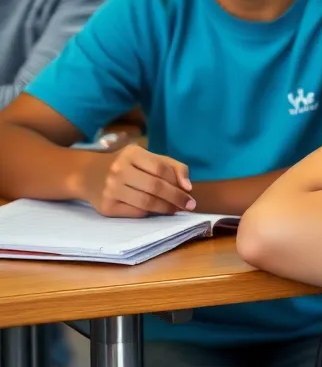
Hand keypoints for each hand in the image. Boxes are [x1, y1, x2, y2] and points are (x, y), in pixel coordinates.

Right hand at [80, 144, 194, 217]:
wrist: (87, 174)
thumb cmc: (126, 165)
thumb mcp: (147, 157)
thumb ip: (172, 166)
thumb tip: (188, 186)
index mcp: (132, 153)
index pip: (161, 168)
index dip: (178, 181)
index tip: (189, 191)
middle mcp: (119, 170)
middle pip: (155, 187)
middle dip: (176, 197)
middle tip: (189, 205)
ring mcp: (110, 189)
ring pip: (147, 203)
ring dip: (166, 208)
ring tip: (176, 209)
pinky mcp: (106, 207)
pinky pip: (136, 213)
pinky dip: (150, 213)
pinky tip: (157, 211)